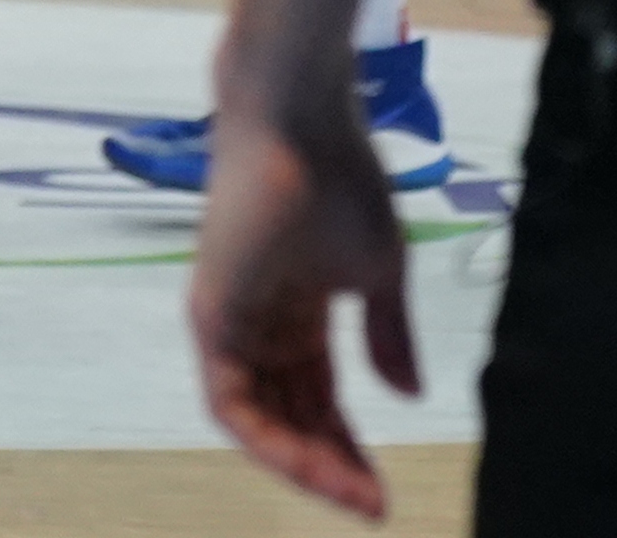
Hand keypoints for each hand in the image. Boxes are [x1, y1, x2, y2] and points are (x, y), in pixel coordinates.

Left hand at [187, 98, 414, 513]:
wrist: (301, 118)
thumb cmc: (340, 176)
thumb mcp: (379, 271)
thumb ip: (389, 334)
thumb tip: (406, 396)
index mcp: (298, 309)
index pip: (319, 395)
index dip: (351, 445)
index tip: (387, 490)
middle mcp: (259, 322)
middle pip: (291, 414)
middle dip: (332, 465)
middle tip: (375, 506)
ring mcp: (230, 320)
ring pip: (261, 420)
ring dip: (306, 464)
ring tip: (354, 496)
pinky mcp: (210, 317)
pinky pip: (231, 402)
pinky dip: (270, 441)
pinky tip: (313, 466)